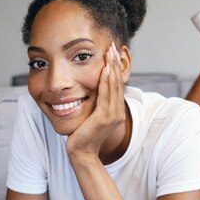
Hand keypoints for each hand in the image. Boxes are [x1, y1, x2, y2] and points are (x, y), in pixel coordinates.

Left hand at [66, 43, 125, 159]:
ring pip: (114, 87)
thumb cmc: (83, 135)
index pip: (117, 85)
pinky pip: (106, 96)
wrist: (81, 153)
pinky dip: (106, 82)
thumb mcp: (91, 116)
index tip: (112, 53)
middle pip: (118, 83)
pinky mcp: (104, 118)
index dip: (115, 68)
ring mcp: (112, 115)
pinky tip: (104, 70)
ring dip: (112, 68)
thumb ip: (95, 104)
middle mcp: (117, 112)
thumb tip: (90, 91)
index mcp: (116, 111)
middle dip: (115, 63)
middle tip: (113, 46)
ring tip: (110, 52)